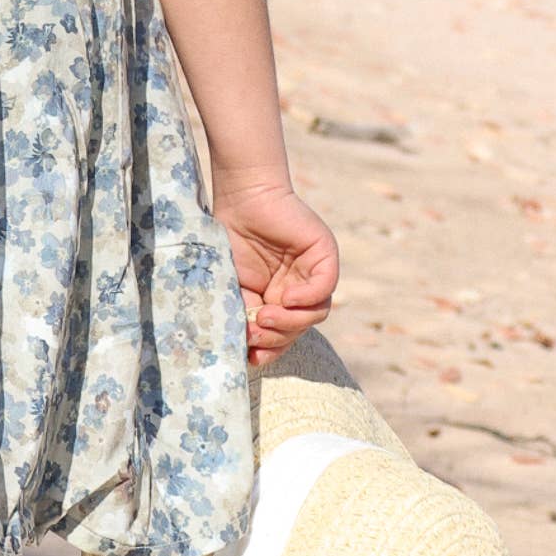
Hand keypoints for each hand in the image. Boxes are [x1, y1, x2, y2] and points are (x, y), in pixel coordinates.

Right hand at [214, 180, 338, 366]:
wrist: (241, 198)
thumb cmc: (229, 239)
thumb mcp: (231, 286)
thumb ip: (241, 312)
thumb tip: (246, 348)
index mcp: (277, 300)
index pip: (283, 337)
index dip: (270, 351)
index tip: (250, 357)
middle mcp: (298, 290)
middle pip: (299, 329)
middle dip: (277, 339)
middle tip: (254, 332)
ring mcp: (313, 274)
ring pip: (316, 314)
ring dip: (290, 323)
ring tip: (264, 315)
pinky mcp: (324, 256)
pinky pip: (325, 288)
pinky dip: (307, 299)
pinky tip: (285, 299)